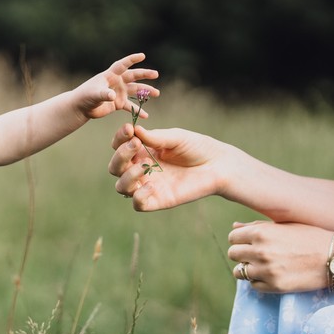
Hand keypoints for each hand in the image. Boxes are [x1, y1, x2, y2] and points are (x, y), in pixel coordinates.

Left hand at [71, 52, 158, 120]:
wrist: (82, 107)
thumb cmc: (86, 96)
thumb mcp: (94, 94)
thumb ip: (104, 94)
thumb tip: (113, 96)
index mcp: (111, 75)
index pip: (122, 65)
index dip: (132, 59)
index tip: (142, 55)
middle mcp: (117, 82)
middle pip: (133, 76)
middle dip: (145, 74)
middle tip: (155, 74)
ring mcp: (119, 92)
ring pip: (136, 90)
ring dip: (146, 92)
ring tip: (156, 93)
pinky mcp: (119, 103)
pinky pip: (131, 106)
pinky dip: (138, 111)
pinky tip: (146, 115)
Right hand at [109, 123, 231, 210]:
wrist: (218, 165)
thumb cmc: (198, 148)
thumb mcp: (176, 137)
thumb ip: (155, 137)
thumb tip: (135, 131)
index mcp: (143, 151)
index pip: (120, 146)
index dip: (119, 138)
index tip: (129, 129)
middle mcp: (141, 169)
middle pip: (115, 167)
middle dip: (120, 156)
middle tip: (135, 145)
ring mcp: (148, 186)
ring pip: (121, 187)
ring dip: (127, 176)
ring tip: (145, 167)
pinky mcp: (158, 201)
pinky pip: (137, 204)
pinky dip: (139, 195)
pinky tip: (153, 185)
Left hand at [227, 221, 333, 292]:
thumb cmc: (310, 237)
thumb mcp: (284, 225)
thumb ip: (257, 226)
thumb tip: (235, 226)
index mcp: (261, 232)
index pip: (233, 237)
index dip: (240, 239)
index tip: (249, 242)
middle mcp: (260, 251)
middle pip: (233, 254)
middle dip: (242, 254)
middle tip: (256, 254)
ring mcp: (266, 270)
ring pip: (240, 272)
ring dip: (248, 269)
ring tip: (264, 265)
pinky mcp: (275, 286)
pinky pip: (254, 285)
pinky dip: (259, 281)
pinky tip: (272, 275)